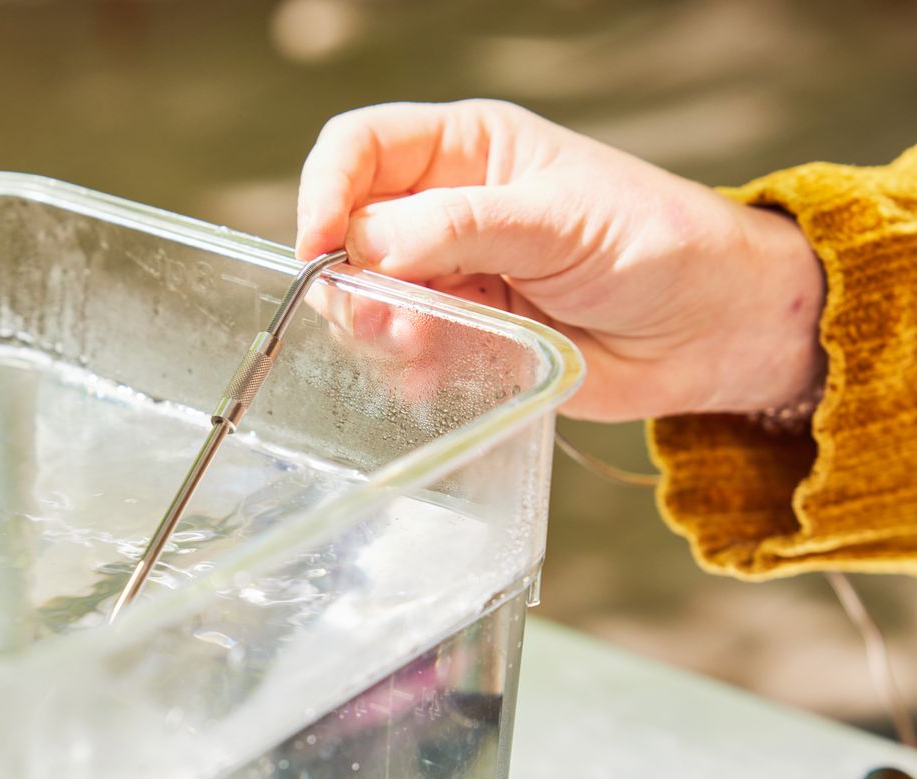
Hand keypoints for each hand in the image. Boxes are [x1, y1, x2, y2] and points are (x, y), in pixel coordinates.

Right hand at [296, 100, 824, 421]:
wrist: (711, 329)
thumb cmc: (658, 243)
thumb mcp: (560, 220)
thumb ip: (460, 227)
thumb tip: (363, 241)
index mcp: (467, 150)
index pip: (359, 147)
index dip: (324, 191)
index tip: (320, 251)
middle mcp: (443, 208)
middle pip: (345, 229)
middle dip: (348, 277)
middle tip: (381, 318)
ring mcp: (448, 274)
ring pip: (362, 297)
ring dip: (375, 329)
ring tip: (420, 348)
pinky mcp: (460, 334)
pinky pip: (398, 353)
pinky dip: (403, 370)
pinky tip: (434, 377)